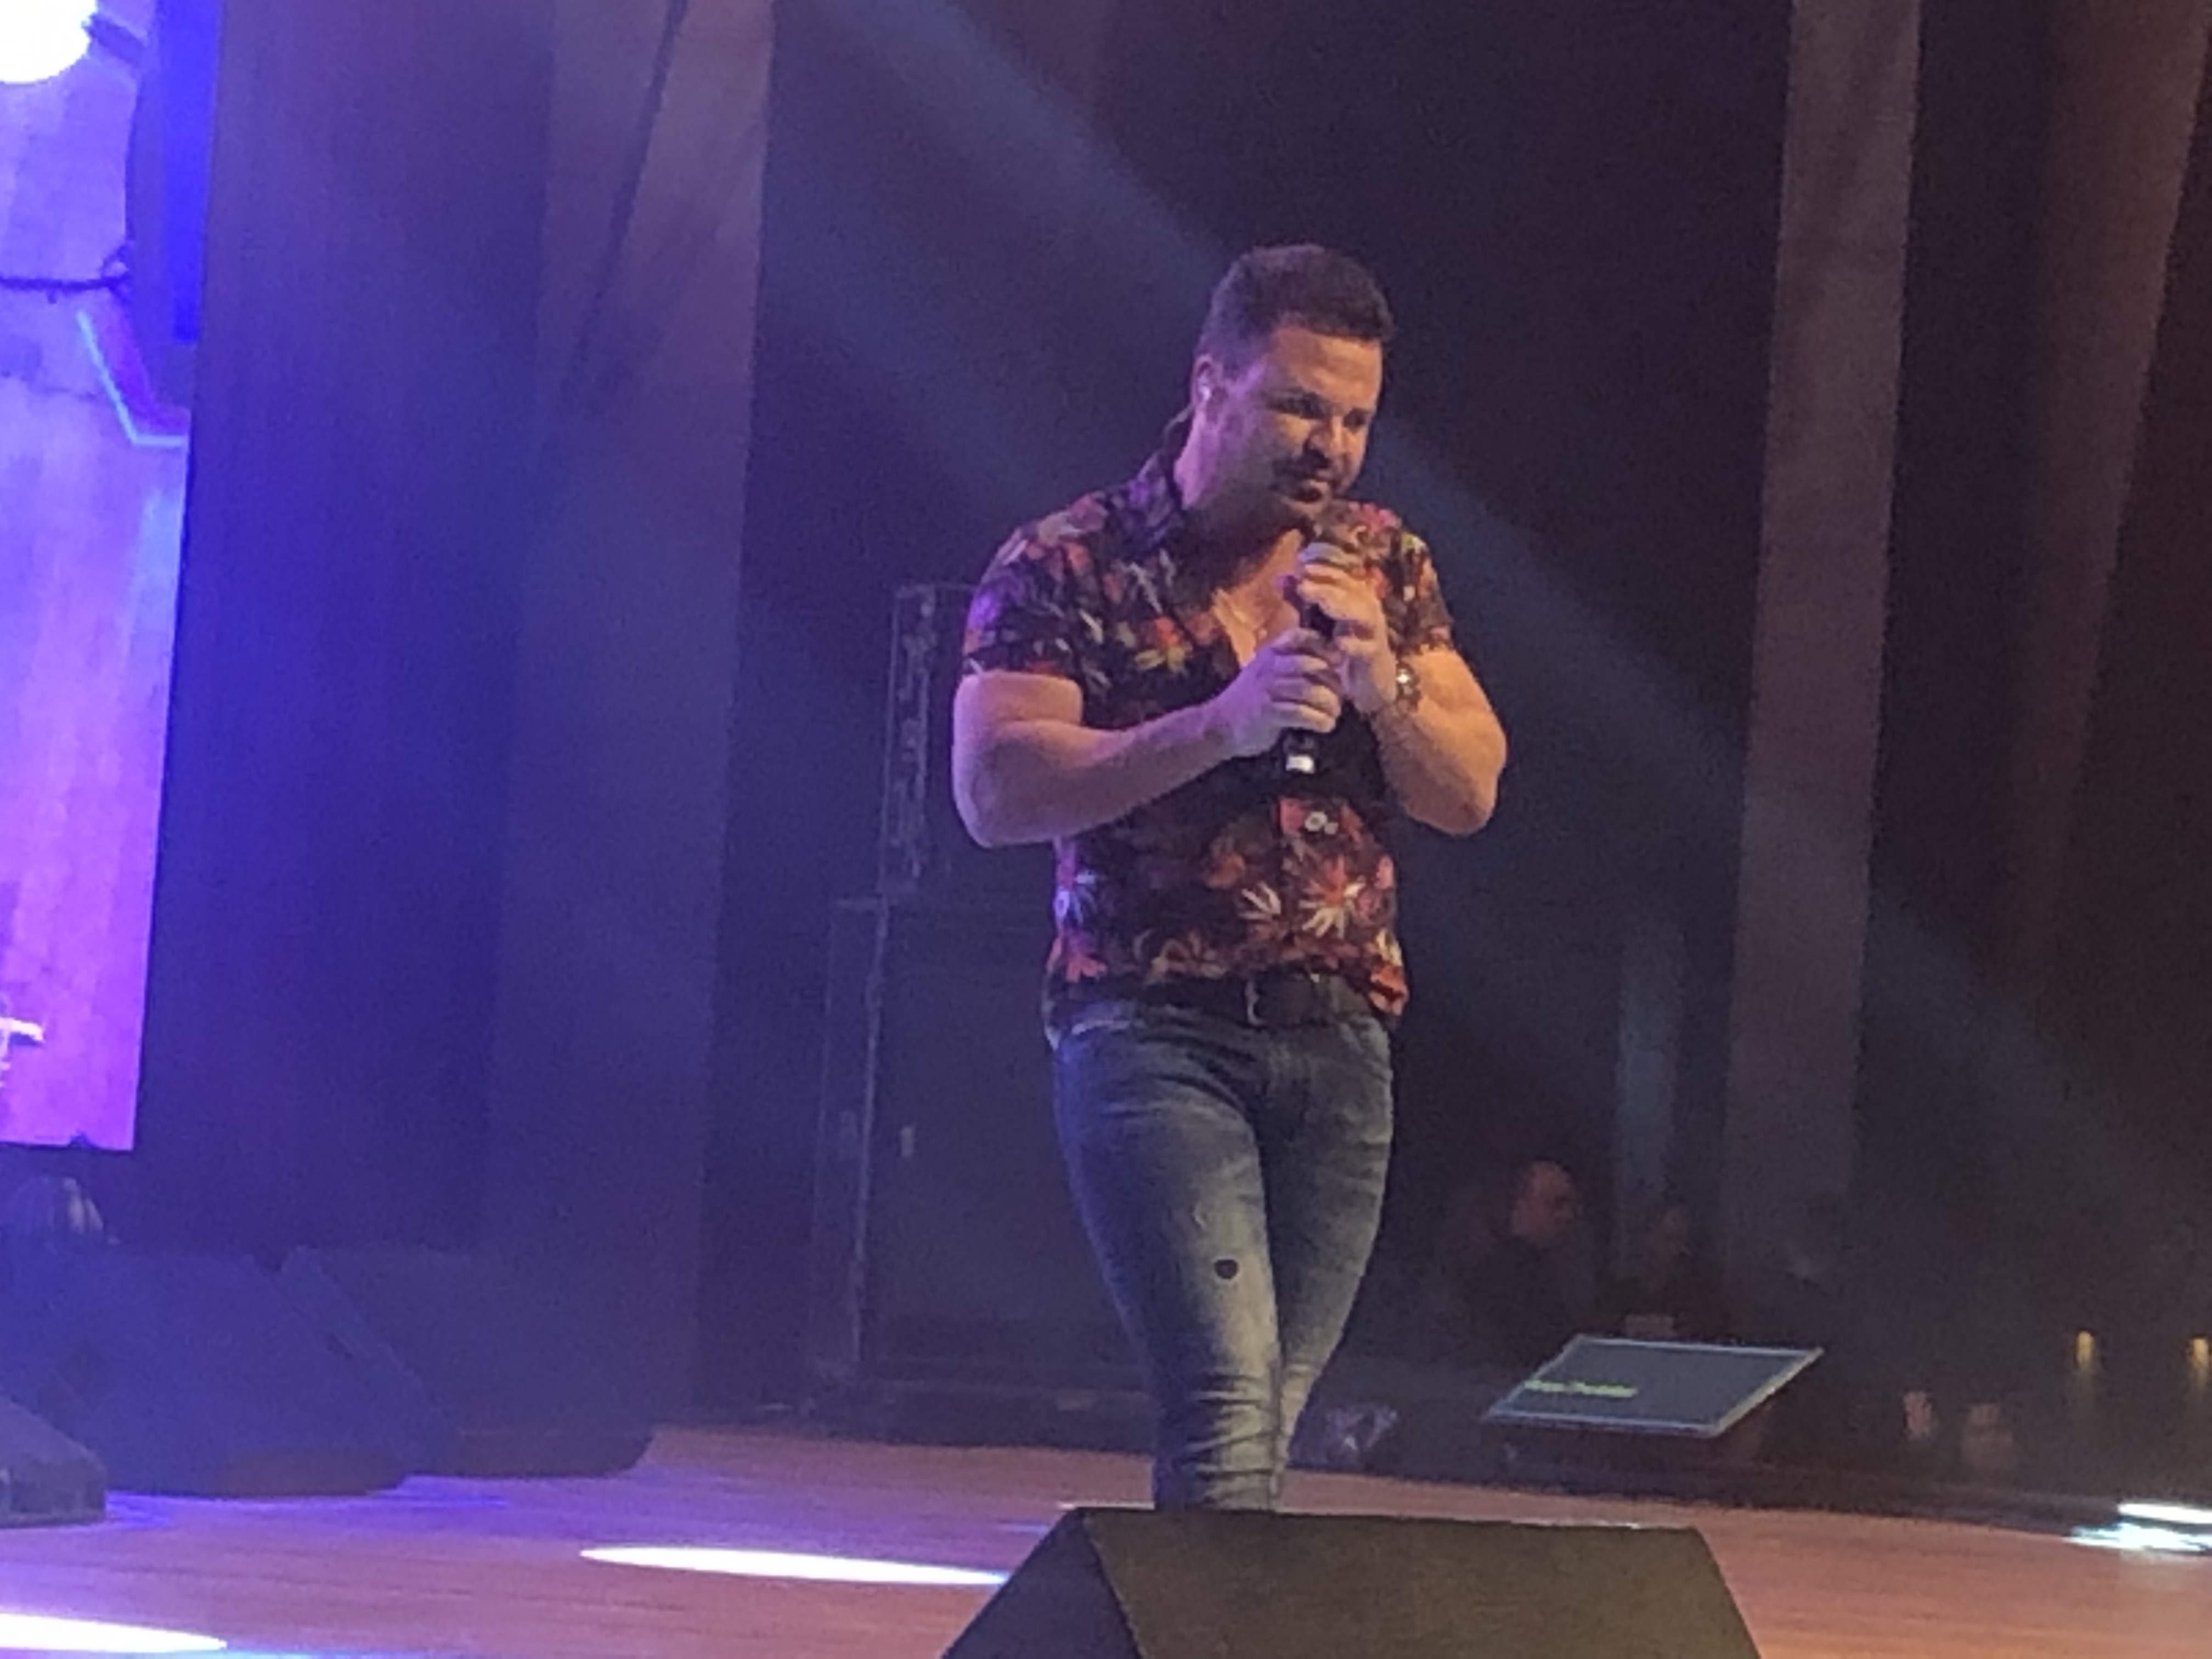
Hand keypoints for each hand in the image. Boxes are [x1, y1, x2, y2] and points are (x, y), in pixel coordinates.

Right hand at [1209, 629, 1342, 757]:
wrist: (1219, 725)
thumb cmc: (1251, 700)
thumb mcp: (1267, 673)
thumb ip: (1293, 664)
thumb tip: (1334, 664)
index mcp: (1270, 653)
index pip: (1301, 637)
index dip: (1324, 646)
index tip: (1339, 661)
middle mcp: (1268, 667)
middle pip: (1310, 665)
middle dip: (1332, 681)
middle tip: (1340, 696)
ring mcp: (1266, 689)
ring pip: (1308, 690)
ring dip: (1328, 704)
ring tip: (1334, 714)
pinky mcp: (1266, 712)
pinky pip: (1300, 713)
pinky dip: (1318, 720)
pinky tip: (1325, 726)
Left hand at [1283, 548, 1395, 714]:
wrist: (1368, 678)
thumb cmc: (1340, 642)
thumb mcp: (1317, 618)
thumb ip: (1301, 599)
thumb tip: (1280, 577)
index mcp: (1352, 593)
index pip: (1340, 571)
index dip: (1323, 562)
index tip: (1301, 558)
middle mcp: (1365, 606)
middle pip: (1349, 587)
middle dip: (1326, 580)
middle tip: (1303, 577)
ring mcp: (1372, 629)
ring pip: (1360, 612)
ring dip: (1339, 604)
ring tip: (1319, 600)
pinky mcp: (1374, 653)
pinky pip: (1366, 647)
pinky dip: (1353, 644)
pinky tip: (1339, 643)